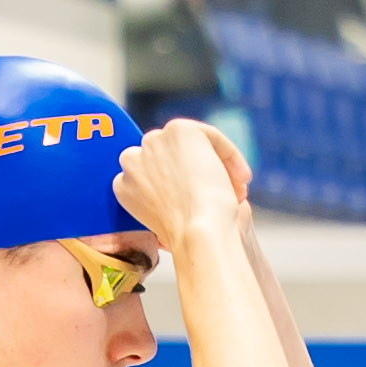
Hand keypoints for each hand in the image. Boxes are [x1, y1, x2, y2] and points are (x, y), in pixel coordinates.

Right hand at [112, 118, 250, 247]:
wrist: (199, 230)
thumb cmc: (188, 237)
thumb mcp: (165, 222)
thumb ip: (165, 201)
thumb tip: (183, 195)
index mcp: (123, 185)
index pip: (150, 174)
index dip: (177, 184)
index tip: (197, 201)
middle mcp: (132, 160)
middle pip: (167, 156)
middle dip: (192, 172)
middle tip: (220, 193)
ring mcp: (154, 142)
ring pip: (188, 145)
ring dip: (213, 163)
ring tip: (236, 189)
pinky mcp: (179, 130)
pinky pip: (209, 136)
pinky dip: (230, 155)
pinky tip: (242, 178)